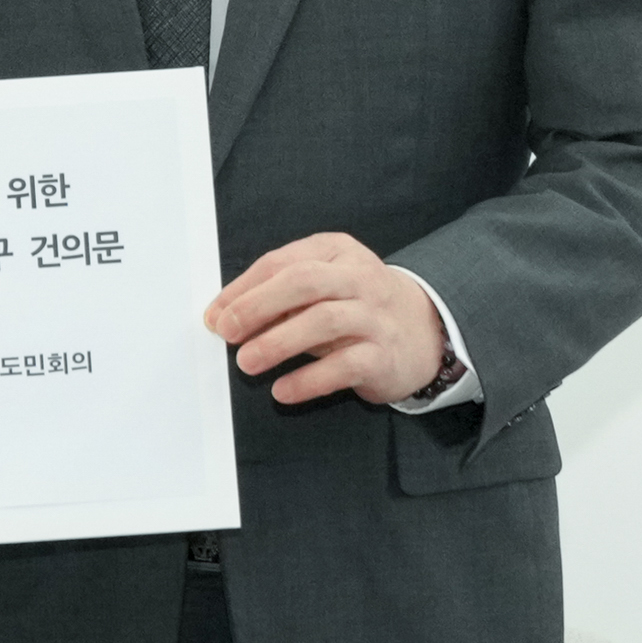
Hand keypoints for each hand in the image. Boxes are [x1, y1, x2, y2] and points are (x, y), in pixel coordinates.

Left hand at [204, 232, 448, 405]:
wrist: (426, 332)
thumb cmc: (358, 306)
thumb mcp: (325, 286)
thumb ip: (282, 295)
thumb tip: (227, 314)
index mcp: (337, 252)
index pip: (281, 262)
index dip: (242, 288)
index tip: (215, 314)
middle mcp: (359, 278)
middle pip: (303, 282)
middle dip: (257, 306)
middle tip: (226, 332)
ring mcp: (375, 316)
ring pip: (323, 320)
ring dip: (278, 342)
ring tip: (246, 362)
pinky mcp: (384, 356)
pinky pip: (344, 366)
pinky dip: (308, 380)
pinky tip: (282, 390)